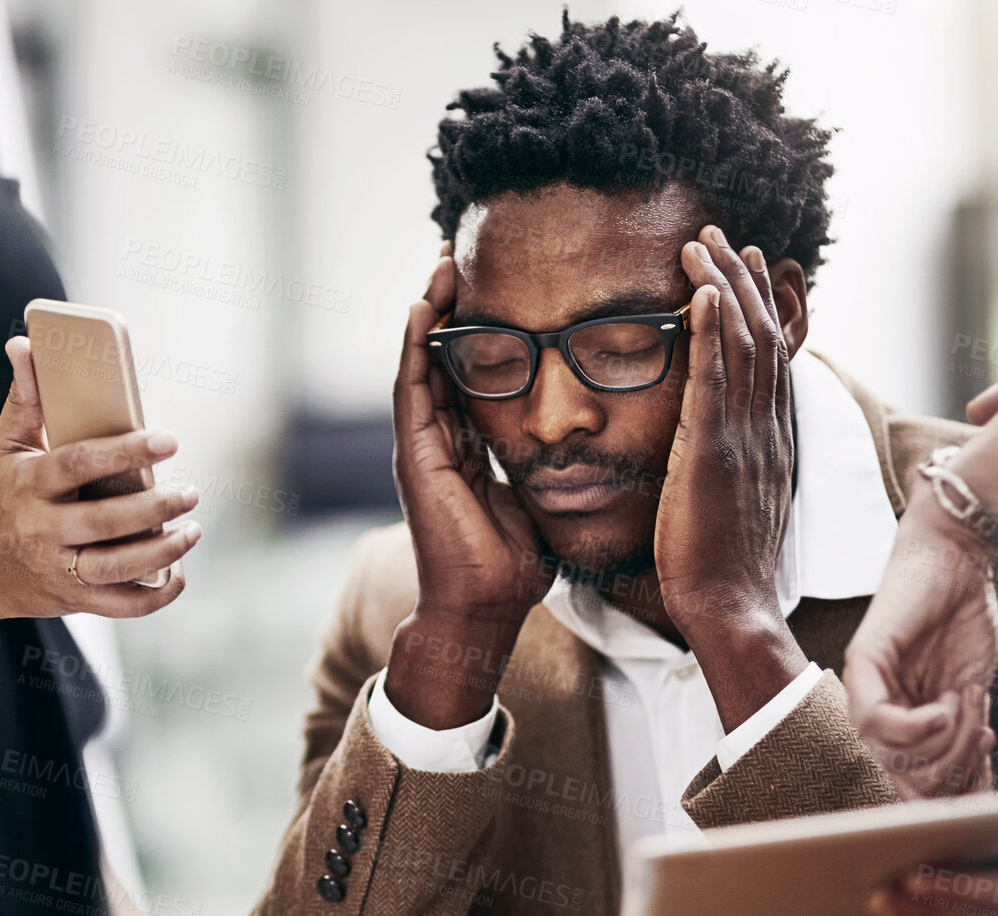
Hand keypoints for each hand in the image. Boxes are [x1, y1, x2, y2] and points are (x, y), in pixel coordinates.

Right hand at [0, 336, 201, 617]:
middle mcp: (43, 530)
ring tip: (193, 528)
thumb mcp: (8, 445)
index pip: (79, 464)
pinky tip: (179, 569)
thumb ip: (25, 396)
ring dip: (163, 551)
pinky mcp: (75, 600)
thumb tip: (23, 342)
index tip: (168, 440)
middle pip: (105, 522)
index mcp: (30, 485)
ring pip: (117, 567)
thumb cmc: (7, 492)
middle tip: (192, 491)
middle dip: (155, 507)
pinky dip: (157, 593)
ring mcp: (59, 570)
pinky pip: (123, 605)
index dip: (125, 453)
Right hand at [383, 256, 551, 728]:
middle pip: (440, 356)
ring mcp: (421, 446)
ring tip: (441, 265)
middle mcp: (438, 440)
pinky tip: (424, 307)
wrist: (486, 606)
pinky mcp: (415, 455)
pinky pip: (412, 388)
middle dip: (449, 307)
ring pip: (421, 362)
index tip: (493, 286)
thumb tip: (585, 440)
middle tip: (459, 255)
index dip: (476, 330)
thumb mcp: (537, 494)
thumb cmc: (515, 564)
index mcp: (465, 448)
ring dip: (429, 312)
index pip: (466, 373)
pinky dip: (416, 346)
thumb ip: (544, 462)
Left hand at [658, 227, 811, 731]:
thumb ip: (726, 468)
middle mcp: (764, 430)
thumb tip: (708, 453)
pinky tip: (702, 292)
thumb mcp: (731, 505)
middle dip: (742, 282)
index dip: (761, 309)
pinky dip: (712, 330)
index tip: (749, 268)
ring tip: (704, 243)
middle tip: (722, 235)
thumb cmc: (720, 570)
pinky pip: (715, 378)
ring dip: (722, 287)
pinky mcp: (714, 452)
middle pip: (761, 338)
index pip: (770, 360)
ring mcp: (743, 438)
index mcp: (768, 442)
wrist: (730, 609)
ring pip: (741, 344)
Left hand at [844, 489, 997, 797]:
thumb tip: (974, 795)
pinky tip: (946, 705)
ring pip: (895, 756)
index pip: (913, 784)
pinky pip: (878, 722)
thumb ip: (965, 743)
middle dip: (955, 765)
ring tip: (966, 702)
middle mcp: (875, 710)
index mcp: (899, 722)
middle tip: (980, 729)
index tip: (986, 766)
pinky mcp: (860, 663)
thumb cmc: (964, 625)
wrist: (958, 564)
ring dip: (945, 741)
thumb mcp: (970, 698)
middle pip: (907, 777)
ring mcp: (864, 688)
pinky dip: (919, 726)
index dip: (953, 788)